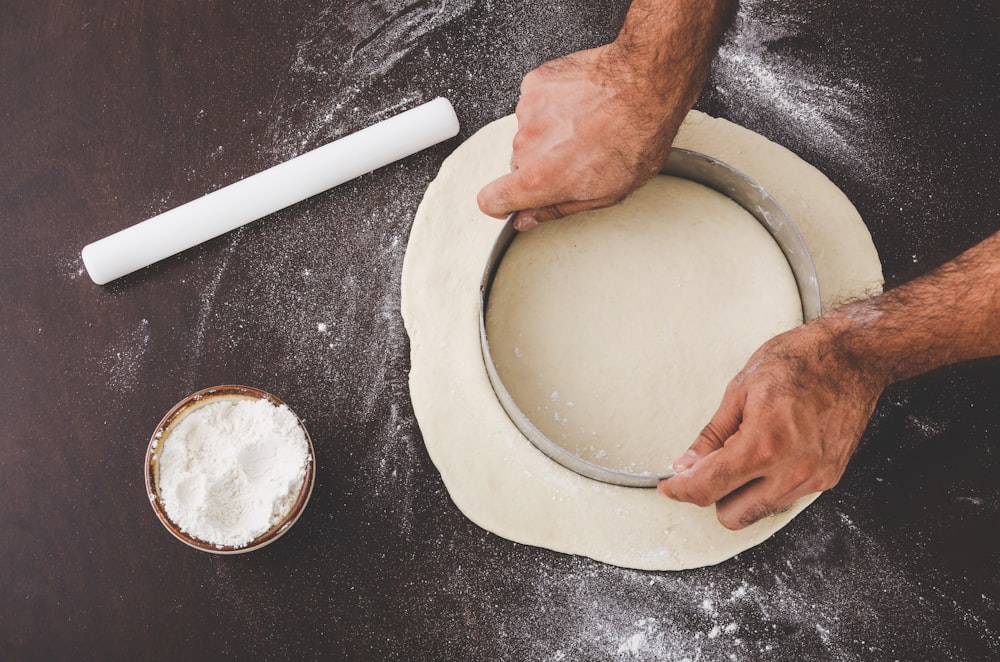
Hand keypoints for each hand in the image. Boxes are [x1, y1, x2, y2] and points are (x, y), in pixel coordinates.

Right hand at [477, 43, 692, 230]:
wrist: (647, 84)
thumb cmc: (636, 138)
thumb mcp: (606, 193)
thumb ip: (558, 209)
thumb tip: (527, 219)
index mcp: (540, 180)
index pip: (490, 200)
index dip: (501, 202)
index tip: (514, 199)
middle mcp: (527, 146)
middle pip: (518, 164)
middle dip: (541, 163)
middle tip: (578, 153)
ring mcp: (528, 111)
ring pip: (529, 132)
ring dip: (550, 131)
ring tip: (586, 125)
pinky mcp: (535, 84)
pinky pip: (535, 102)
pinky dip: (553, 104)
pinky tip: (581, 104)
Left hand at [658, 318, 884, 529]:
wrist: (852, 356)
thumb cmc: (799, 362)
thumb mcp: (739, 391)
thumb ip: (712, 436)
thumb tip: (688, 464)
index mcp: (763, 446)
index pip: (707, 488)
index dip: (680, 489)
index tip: (670, 486)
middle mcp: (791, 471)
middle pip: (731, 516)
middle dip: (713, 494)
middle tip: (708, 466)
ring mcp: (814, 479)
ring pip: (759, 512)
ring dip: (742, 493)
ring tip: (744, 453)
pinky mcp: (828, 479)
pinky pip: (785, 499)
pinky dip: (768, 486)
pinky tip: (769, 456)